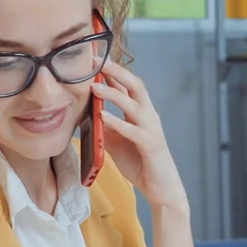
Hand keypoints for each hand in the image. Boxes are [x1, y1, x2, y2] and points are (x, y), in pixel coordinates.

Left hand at [90, 64, 187, 212]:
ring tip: (94, 86)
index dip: (112, 71)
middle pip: (135, 86)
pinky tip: (102, 116)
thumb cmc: (140, 163)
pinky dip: (116, 122)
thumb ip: (104, 127)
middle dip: (116, 71)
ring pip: (133, 104)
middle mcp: (149, 116)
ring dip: (113, 93)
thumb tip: (84, 115)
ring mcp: (152, 129)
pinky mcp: (151, 145)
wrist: (161, 188)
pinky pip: (133, 130)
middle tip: (97, 61)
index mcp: (141, 113)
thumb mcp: (116, 142)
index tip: (94, 58)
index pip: (127, 86)